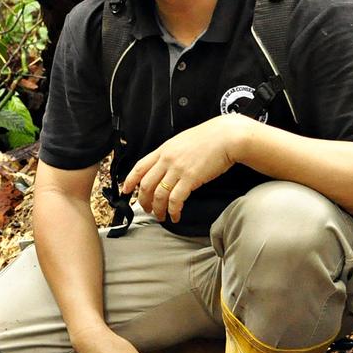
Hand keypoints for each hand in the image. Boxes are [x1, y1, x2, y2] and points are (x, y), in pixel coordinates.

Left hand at [120, 114, 250, 222]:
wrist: (226, 136)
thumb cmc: (209, 138)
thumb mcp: (182, 141)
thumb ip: (171, 154)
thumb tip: (165, 167)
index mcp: (163, 150)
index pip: (140, 166)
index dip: (130, 180)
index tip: (125, 190)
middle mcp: (167, 160)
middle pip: (146, 184)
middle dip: (143, 200)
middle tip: (147, 209)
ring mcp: (178, 169)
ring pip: (159, 195)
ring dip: (158, 209)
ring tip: (161, 216)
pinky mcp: (190, 178)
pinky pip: (175, 199)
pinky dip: (173, 211)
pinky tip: (176, 216)